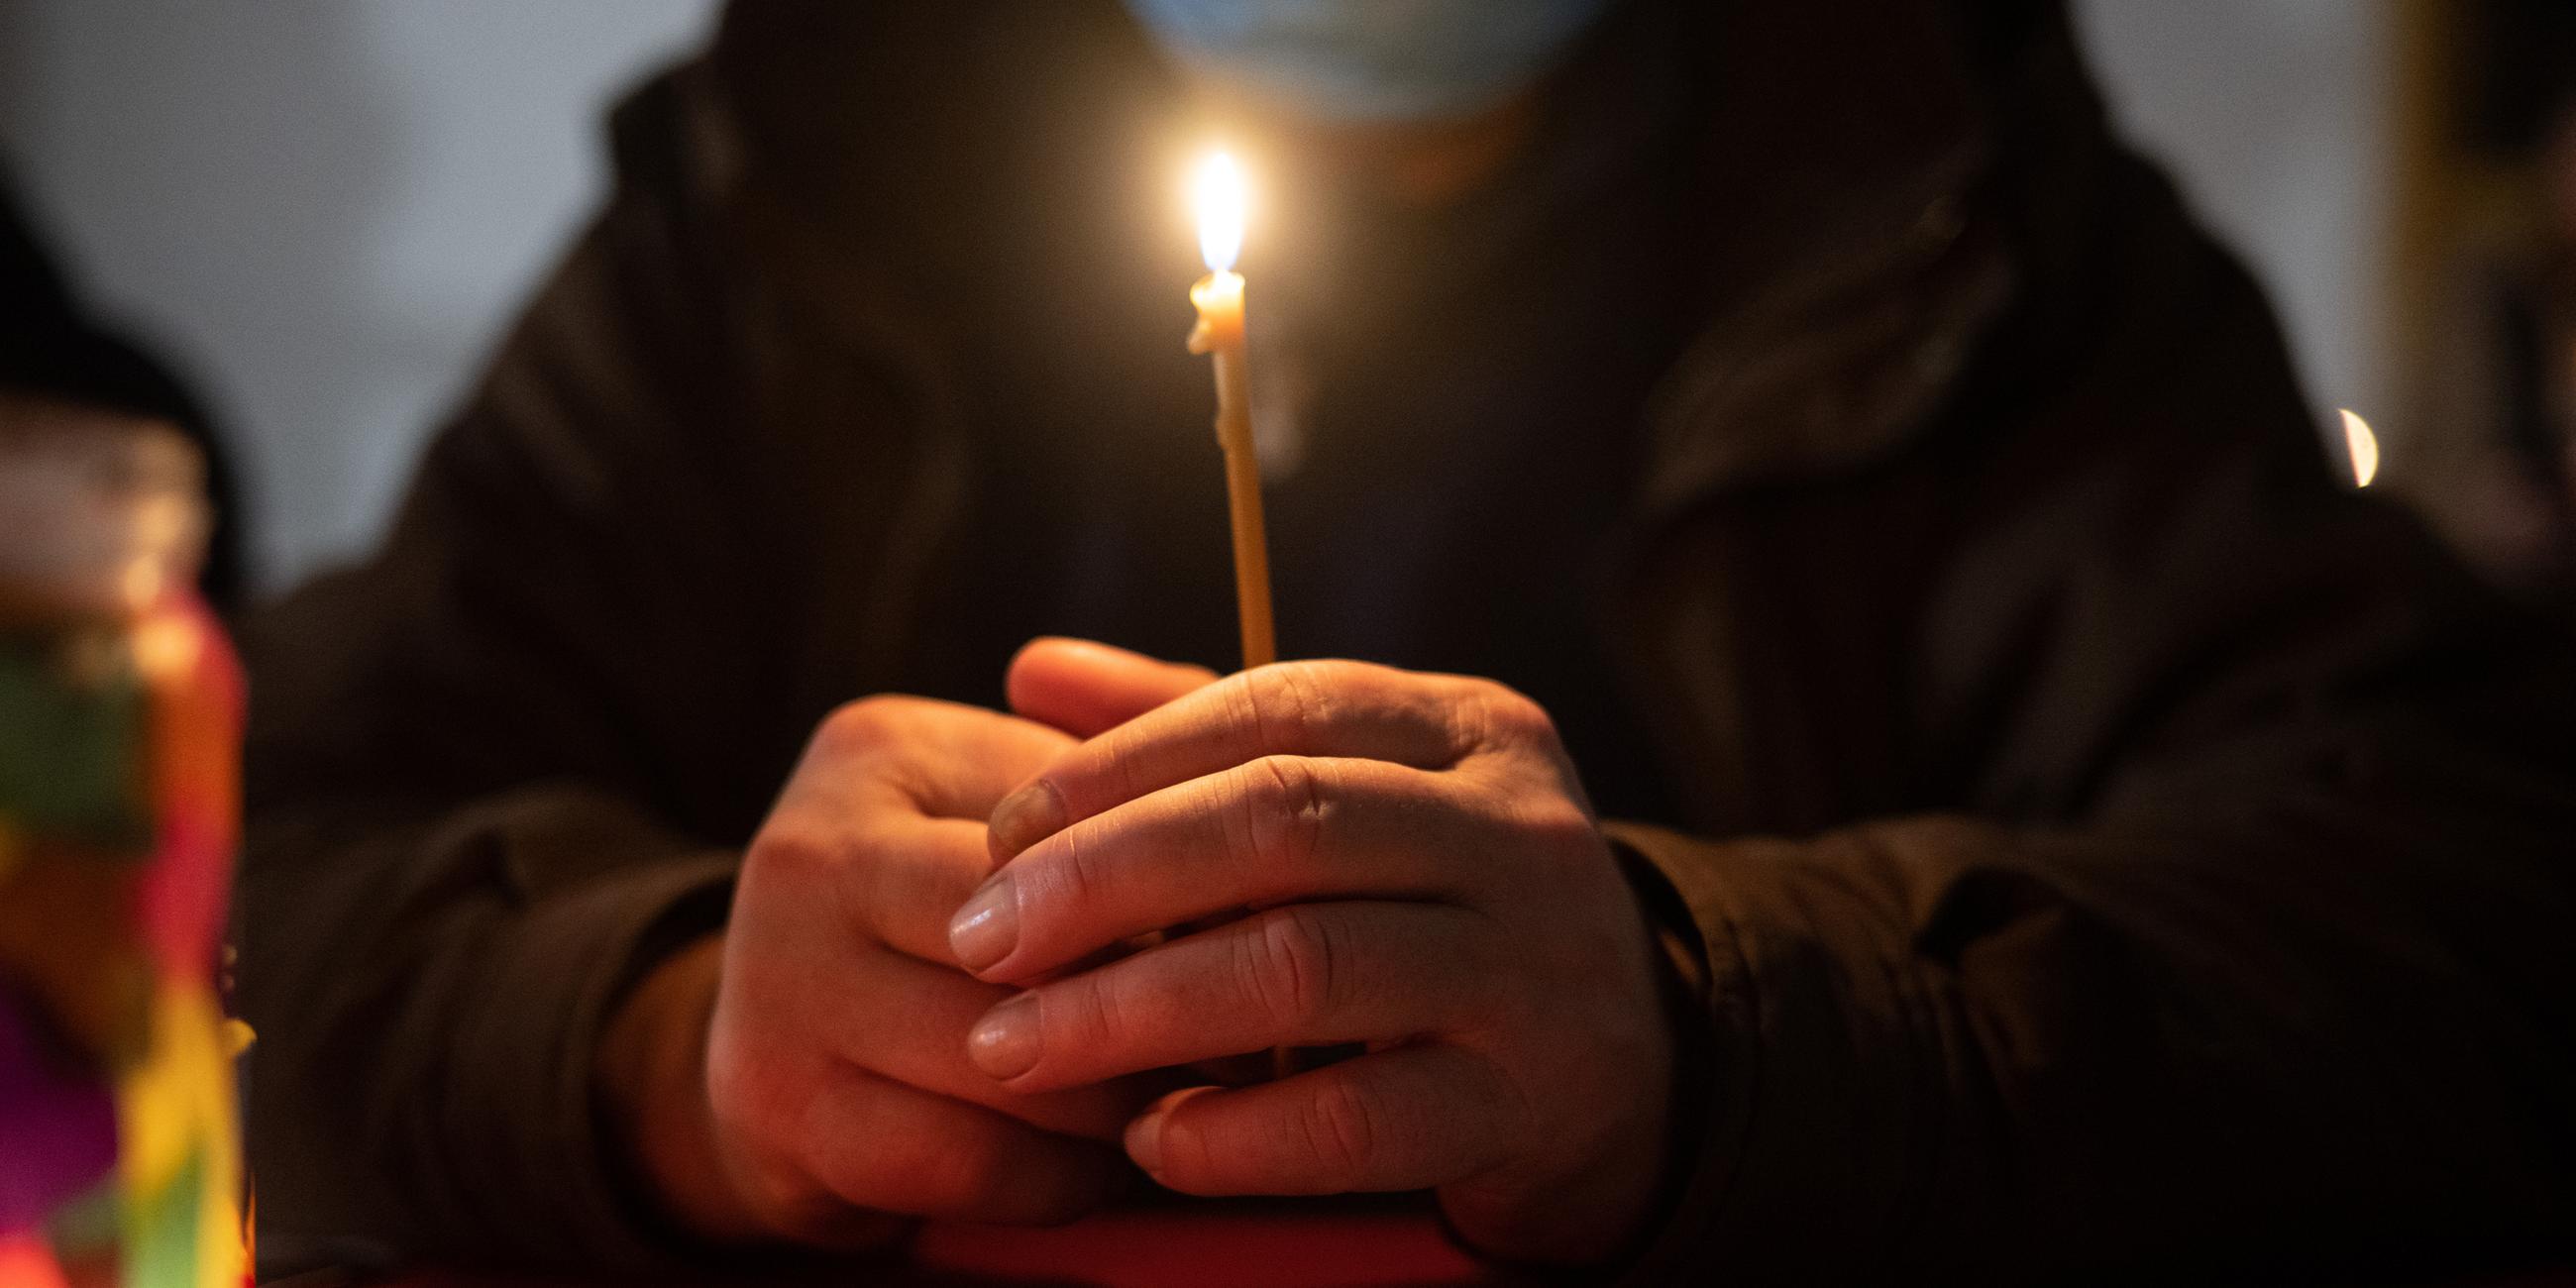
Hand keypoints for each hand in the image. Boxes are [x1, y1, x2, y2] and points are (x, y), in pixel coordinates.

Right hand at [600, 644, 1207, 1245]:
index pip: (1074, 822)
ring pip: (1016, 1058)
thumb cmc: (941, 910)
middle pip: (1042, 940)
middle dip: (1159, 997)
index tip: (1266, 934)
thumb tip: (1282, 753)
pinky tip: (1102, 1163)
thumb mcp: (1013, 806)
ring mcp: (781, 982)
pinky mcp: (782, 1108)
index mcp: (883, 750)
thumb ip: (1137, 757)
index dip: (1184, 887)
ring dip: (1125, 1099)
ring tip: (1194, 1099)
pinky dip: (1062, 1176)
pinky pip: (973, 1157)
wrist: (772, 1037)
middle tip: (1254, 1034)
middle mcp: (813, 852)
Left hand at [952, 651, 1675, 1264]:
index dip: (1122, 764)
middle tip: (981, 942)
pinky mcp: (1531, 1102)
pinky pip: (1360, 1118)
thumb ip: (1200, 733)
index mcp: (1468, 727)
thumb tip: (1033, 668)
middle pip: (1284, 819)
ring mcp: (1535, 966)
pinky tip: (1149, 1141)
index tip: (999, 834)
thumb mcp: (1354, 800)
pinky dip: (1237, 1134)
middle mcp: (1515, 828)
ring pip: (1309, 963)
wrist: (1632, 1075)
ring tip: (1015, 1049)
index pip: (1275, 707)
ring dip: (1136, 1009)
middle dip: (1107, 879)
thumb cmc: (1445, 913)